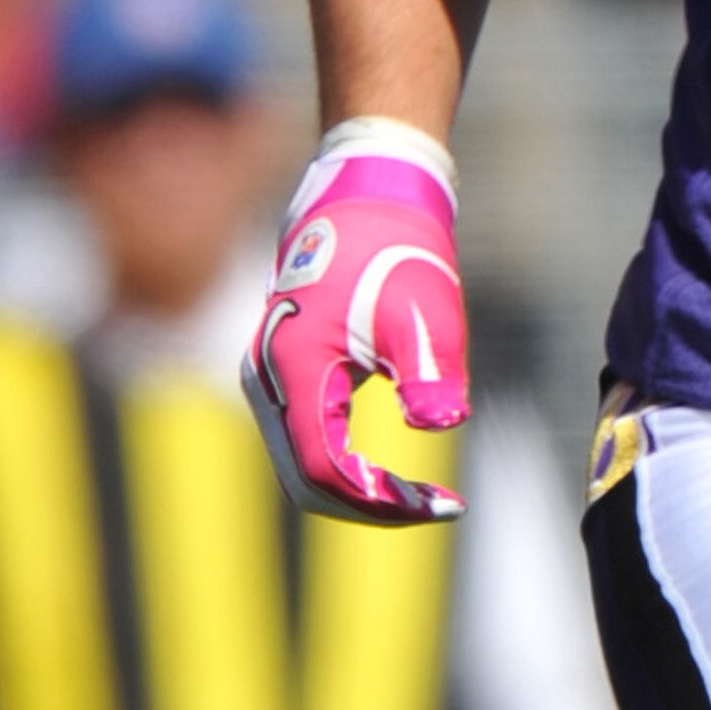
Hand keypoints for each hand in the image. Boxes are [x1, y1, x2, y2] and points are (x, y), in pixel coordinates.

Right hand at [242, 120, 467, 523]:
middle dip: (371, 508)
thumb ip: (432, 370)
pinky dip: (347, 472)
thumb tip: (437, 423)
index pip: (325, 467)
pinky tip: (395, 476)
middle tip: (436, 508)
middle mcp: (268, 379)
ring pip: (302, 470)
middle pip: (306, 483)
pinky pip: (305, 447)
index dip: (380, 501)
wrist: (364, 201)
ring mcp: (269, 381)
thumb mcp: (427, 309)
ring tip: (422, 498)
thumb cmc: (397, 250)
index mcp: (297, 364)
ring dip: (358, 495)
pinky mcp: (282, 380)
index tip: (442, 505)